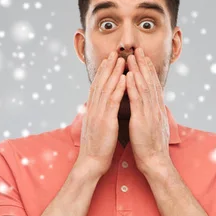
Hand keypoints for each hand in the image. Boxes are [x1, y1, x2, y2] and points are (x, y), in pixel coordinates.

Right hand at [76, 51, 126, 177]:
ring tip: (121, 58)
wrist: (91, 163)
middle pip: (100, 83)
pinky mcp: (105, 121)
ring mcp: (98, 114)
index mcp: (92, 110)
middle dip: (107, 66)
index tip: (108, 60)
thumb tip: (98, 109)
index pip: (97, 87)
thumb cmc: (96, 148)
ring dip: (114, 72)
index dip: (103, 72)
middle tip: (114, 52)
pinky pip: (112, 101)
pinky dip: (118, 88)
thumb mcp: (96, 128)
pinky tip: (124, 78)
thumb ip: (98, 116)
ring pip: (106, 88)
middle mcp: (93, 109)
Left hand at [125, 48, 170, 173]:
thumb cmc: (151, 147)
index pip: (153, 85)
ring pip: (144, 86)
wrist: (155, 161)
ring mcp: (150, 112)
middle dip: (144, 64)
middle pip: (150, 81)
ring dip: (138, 70)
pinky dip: (133, 86)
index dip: (148, 70)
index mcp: (156, 109)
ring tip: (133, 56)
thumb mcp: (152, 126)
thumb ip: (151, 114)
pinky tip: (128, 76)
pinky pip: (137, 100)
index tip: (143, 58)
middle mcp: (155, 107)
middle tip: (138, 49)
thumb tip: (150, 107)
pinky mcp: (143, 119)